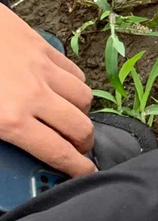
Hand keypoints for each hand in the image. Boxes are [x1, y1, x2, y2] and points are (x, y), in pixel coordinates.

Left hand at [0, 3, 95, 177]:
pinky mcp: (42, 47)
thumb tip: (14, 147)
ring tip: (68, 117)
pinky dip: (74, 85)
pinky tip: (61, 89)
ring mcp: (42, 69)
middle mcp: (33, 96)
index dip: (77, 168)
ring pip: (84, 98)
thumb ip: (0, 133)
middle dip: (83, 144)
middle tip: (76, 148)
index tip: (86, 173)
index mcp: (11, 120)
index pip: (58, 152)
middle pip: (81, 128)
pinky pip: (74, 72)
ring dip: (80, 113)